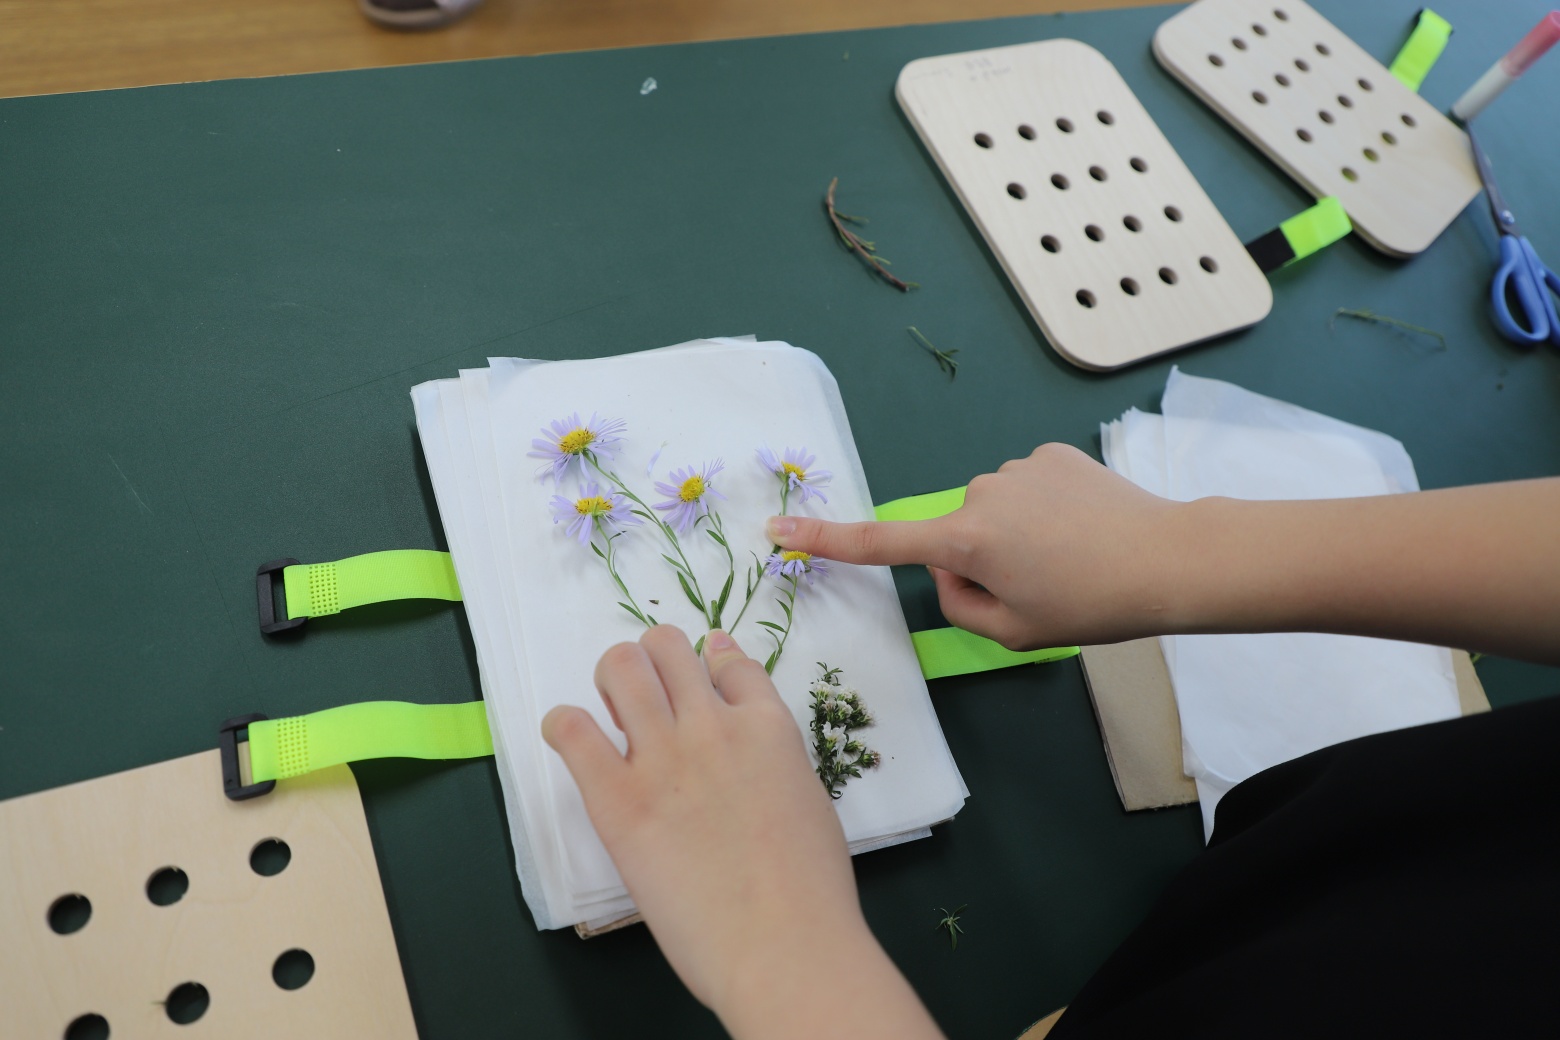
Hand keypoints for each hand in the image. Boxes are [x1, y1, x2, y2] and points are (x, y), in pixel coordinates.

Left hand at [542, 626, 940, 1038]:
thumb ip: (776, 756)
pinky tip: (574, 744)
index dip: (708, 670)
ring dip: (612, 682)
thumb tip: (752, 730)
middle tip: (648, 709)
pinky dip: (564, 725)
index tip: (697, 693)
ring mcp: (663, 758)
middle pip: (667, 646)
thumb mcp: (809, 800)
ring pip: (621, 666)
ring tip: (614, 720)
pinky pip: (571, 729)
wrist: (783, 946)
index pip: (727, 661)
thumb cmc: (809, 893)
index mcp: (768, 728)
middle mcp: (712, 726)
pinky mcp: (617, 798)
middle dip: (652, 664)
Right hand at [768, 443, 1192, 648]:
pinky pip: (1026, 487)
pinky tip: (1083, 524)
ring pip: (993, 510)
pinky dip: (1044, 508)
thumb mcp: (1014, 632)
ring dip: (1016, 533)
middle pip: (955, 535)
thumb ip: (962, 606)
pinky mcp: (1050, 453)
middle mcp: (980, 494)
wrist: (1168, 558)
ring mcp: (1017, 468)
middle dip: (980, 560)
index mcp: (966, 542)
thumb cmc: (1090, 606)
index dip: (825, 539)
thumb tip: (952, 571)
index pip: (880, 543)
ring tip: (1071, 555)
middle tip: (1040, 586)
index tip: (778, 531)